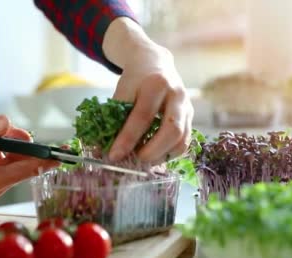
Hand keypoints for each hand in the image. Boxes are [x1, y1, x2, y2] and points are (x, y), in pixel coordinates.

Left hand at [103, 18, 193, 162]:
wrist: (154, 62)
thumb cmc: (135, 80)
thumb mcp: (122, 90)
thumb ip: (114, 117)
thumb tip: (101, 148)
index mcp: (156, 84)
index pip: (142, 116)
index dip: (128, 139)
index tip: (114, 155)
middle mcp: (176, 94)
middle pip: (171, 129)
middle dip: (152, 150)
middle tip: (135, 161)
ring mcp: (186, 106)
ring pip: (182, 137)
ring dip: (162, 155)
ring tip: (143, 161)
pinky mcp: (190, 116)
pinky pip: (185, 141)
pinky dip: (169, 153)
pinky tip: (154, 156)